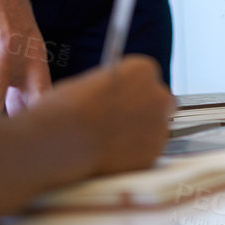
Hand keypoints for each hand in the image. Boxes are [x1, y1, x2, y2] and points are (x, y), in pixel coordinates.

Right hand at [37, 56, 173, 173]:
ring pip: (156, 129)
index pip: (147, 78)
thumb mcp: (94, 82)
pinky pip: (148, 152)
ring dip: (141, 134)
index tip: (121, 101)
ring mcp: (159, 125)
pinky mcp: (153, 153)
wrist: (64, 137)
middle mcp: (159, 95)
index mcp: (144, 69)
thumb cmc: (69, 107)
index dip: (132, 91)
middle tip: (121, 123)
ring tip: (112, 142)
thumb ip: (114, 88)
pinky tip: (113, 155)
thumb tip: (116, 99)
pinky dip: (135, 155)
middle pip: (160, 102)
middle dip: (145, 112)